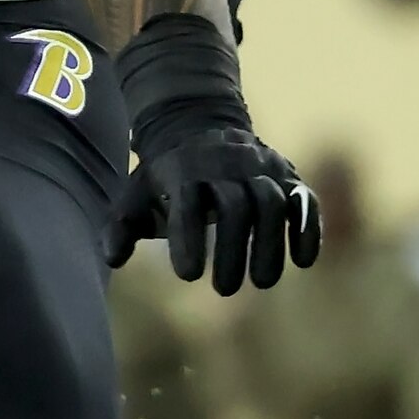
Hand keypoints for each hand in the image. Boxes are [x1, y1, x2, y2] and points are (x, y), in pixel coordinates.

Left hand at [108, 98, 319, 292]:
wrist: (199, 128)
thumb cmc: (166, 178)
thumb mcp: (137, 194)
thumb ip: (122, 226)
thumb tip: (111, 260)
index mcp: (184, 173)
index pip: (188, 206)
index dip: (189, 239)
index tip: (188, 276)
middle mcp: (225, 167)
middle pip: (235, 207)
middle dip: (232, 250)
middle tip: (225, 290)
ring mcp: (261, 169)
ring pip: (272, 203)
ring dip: (270, 245)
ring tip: (262, 283)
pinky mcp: (289, 176)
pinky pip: (304, 200)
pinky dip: (307, 229)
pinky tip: (303, 261)